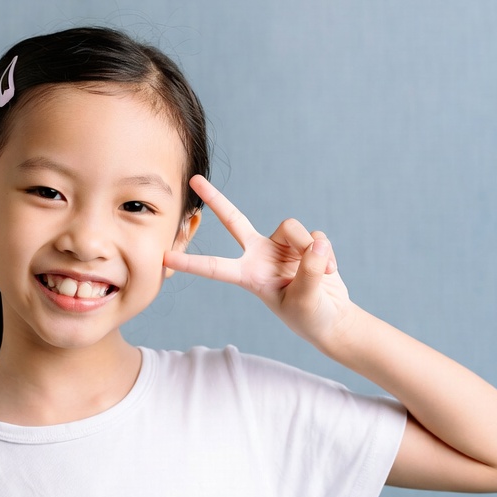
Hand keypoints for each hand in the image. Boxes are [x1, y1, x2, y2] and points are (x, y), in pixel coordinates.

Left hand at [164, 175, 356, 348]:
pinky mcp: (303, 243)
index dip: (191, 262)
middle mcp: (259, 256)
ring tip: (324, 272)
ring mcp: (280, 247)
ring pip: (292, 228)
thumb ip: (309, 271)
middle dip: (215, 199)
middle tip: (193, 179)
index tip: (164, 256)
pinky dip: (326, 254)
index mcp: (249, 276)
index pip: (214, 267)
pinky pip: (315, 236)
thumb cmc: (310, 317)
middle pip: (234, 220)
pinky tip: (330, 271)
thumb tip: (316, 241)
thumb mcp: (305, 301)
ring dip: (310, 247)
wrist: (332, 317)